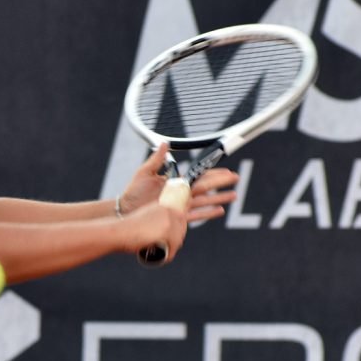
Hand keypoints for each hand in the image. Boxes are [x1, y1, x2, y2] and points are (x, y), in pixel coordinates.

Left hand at [117, 144, 239, 223]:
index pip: (198, 176)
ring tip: (234, 195)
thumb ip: (156, 160)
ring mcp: (179, 206)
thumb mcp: (144, 173)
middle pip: (205, 187)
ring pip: (204, 201)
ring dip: (219, 198)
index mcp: (175, 182)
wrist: (124, 211)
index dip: (212, 173)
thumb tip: (165, 143)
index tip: (225, 169)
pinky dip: (207, 213)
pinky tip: (220, 211)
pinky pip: (195, 215)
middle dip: (221, 183)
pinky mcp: (175, 217)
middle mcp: (180, 194)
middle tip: (236, 178)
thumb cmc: (132, 193)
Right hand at [120, 201, 188, 262]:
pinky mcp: (167, 231)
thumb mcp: (142, 219)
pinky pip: (174, 245)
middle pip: (181, 228)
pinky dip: (170, 254)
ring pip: (178, 238)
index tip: (172, 240)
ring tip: (164, 255)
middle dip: (177, 240)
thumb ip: (152, 221)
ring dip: (173, 248)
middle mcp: (167, 210)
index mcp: (162, 205)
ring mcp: (168, 220)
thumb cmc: (125, 228)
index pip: (179, 218)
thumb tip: (161, 234)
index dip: (178, 230)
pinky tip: (165, 258)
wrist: (118, 231)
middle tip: (168, 250)